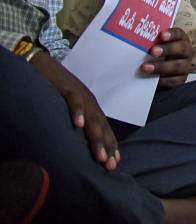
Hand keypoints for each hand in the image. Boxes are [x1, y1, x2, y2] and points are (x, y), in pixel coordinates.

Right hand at [30, 52, 119, 169]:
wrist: (46, 65)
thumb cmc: (57, 89)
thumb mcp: (70, 107)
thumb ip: (77, 121)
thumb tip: (78, 140)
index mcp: (91, 108)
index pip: (104, 130)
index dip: (110, 146)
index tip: (114, 163)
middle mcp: (90, 103)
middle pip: (101, 127)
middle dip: (107, 147)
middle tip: (111, 166)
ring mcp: (80, 96)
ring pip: (92, 118)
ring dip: (96, 137)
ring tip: (100, 156)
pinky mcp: (67, 88)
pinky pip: (74, 101)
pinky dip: (77, 112)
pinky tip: (78, 125)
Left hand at [141, 27, 193, 87]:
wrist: (163, 70)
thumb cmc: (159, 54)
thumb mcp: (157, 45)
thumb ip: (151, 41)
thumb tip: (136, 38)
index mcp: (181, 39)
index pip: (179, 34)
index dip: (171, 34)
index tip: (161, 35)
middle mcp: (186, 52)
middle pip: (181, 48)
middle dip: (167, 49)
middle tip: (153, 51)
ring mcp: (185, 66)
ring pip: (177, 66)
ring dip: (161, 67)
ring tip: (145, 67)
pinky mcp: (181, 79)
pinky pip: (173, 80)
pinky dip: (162, 80)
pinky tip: (152, 79)